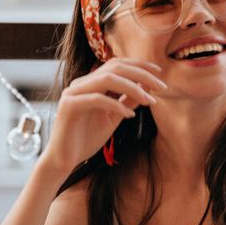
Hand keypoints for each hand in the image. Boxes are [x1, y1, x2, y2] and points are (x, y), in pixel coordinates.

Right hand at [41, 59, 166, 173]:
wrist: (64, 159)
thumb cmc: (87, 139)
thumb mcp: (113, 117)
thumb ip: (127, 101)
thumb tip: (147, 87)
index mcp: (91, 83)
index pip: (117, 65)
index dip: (139, 65)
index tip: (160, 73)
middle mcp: (81, 83)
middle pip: (114, 67)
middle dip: (141, 74)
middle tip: (161, 87)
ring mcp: (73, 92)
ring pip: (107, 79)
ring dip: (132, 88)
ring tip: (149, 101)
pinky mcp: (69, 105)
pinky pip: (97, 99)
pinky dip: (116, 105)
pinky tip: (129, 115)